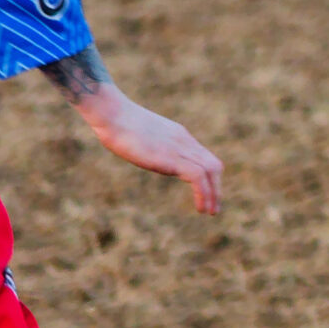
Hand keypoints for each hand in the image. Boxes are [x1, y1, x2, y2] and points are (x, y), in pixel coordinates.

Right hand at [76, 84, 223, 215]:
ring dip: (213, 195)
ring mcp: (179, 148)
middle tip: (213, 207)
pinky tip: (201, 208)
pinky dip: (204, 195)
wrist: (112, 114)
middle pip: (213, 164)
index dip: (208, 176)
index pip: (203, 156)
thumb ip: (147, 143)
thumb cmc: (116, 123)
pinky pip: (198, 177)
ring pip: (211, 171)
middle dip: (216, 187)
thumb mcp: (139, 134)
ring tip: (210, 212)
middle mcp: (183, 141)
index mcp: (177, 135)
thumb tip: (138, 150)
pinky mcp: (172, 158)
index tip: (206, 192)